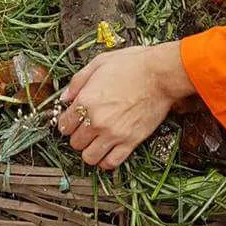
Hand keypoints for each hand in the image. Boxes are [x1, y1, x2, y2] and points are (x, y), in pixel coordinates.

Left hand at [58, 43, 194, 169]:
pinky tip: (107, 151)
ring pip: (89, 157)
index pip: (64, 124)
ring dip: (89, 151)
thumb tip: (65, 97)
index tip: (72, 121)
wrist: (161, 74)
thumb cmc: (134, 65)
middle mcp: (97, 120)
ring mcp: (113, 133)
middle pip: (75, 142)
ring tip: (95, 142)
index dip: (67, 122)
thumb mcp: (99, 63)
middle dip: (78, 136)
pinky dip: (106, 161)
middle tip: (86, 129)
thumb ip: (78, 81)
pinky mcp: (130, 141)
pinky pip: (111, 163)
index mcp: (86, 100)